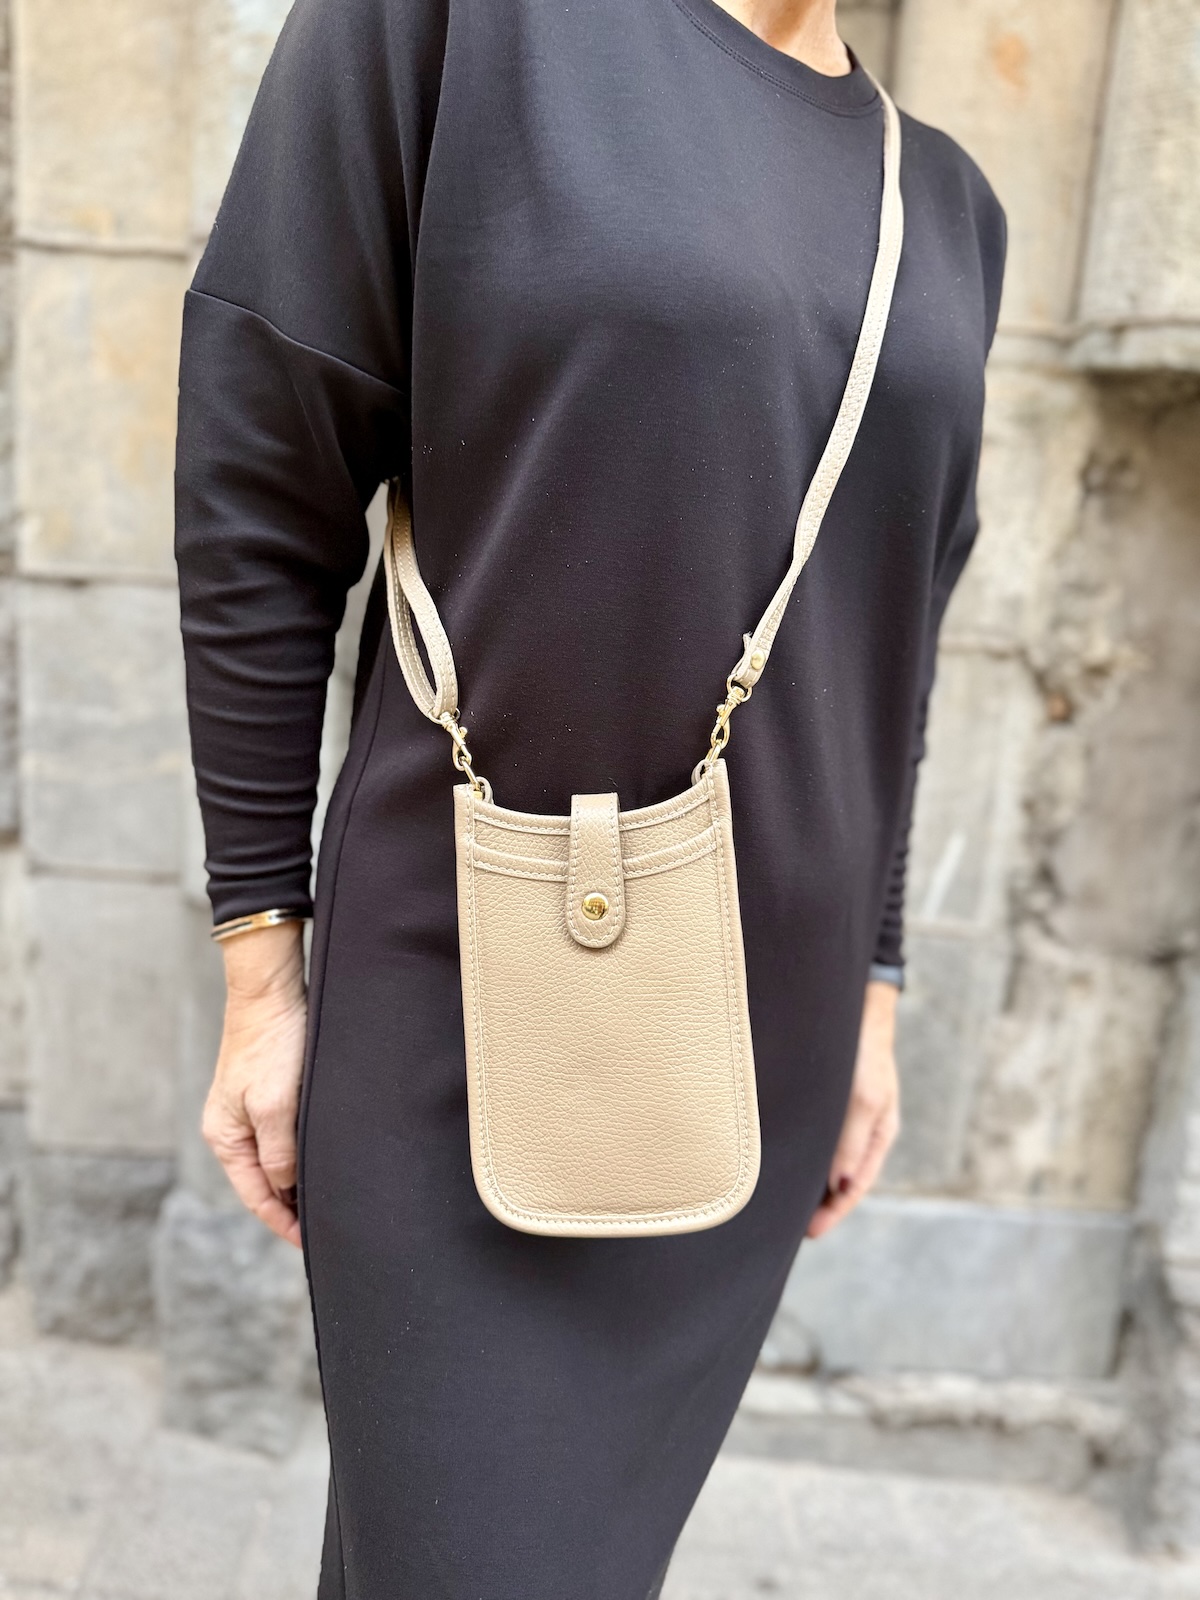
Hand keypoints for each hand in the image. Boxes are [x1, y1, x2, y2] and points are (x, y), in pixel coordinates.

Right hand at [202, 921, 307, 1247]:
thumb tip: (287, 1188)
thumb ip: (280, 1154)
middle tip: (330, 1226)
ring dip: (301, 1180)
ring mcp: (251, 1111)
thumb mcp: (276, 1106)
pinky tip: (328, 1159)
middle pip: (265, 1182)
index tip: (312, 1242)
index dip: (284, 1222)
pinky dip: (304, 1154)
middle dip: (293, 1206)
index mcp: (225, 1137)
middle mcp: (233, 1128)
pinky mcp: (270, 1093)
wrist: (273, 989)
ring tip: (333, 1200)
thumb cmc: (272, 1044)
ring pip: (279, 1160)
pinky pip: (286, 1137)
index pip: (256, 1196)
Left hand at [806, 979, 899, 1239]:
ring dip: (807, 1182)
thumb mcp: (864, 1098)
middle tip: (789, 1229)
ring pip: (825, 1159)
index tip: (811, 1232)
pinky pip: (814, 1137)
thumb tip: (838, 1185)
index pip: (856, 1184)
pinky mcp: (827, 1100)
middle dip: (819, 1204)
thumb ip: (852, 1141)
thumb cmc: (864, 1051)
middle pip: (840, 1177)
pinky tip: (781, 1162)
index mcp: (880, 1133)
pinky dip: (802, 1155)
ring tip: (780, 1204)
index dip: (835, 1210)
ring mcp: (845, 1115)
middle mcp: (862, 1128)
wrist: (854, 1004)